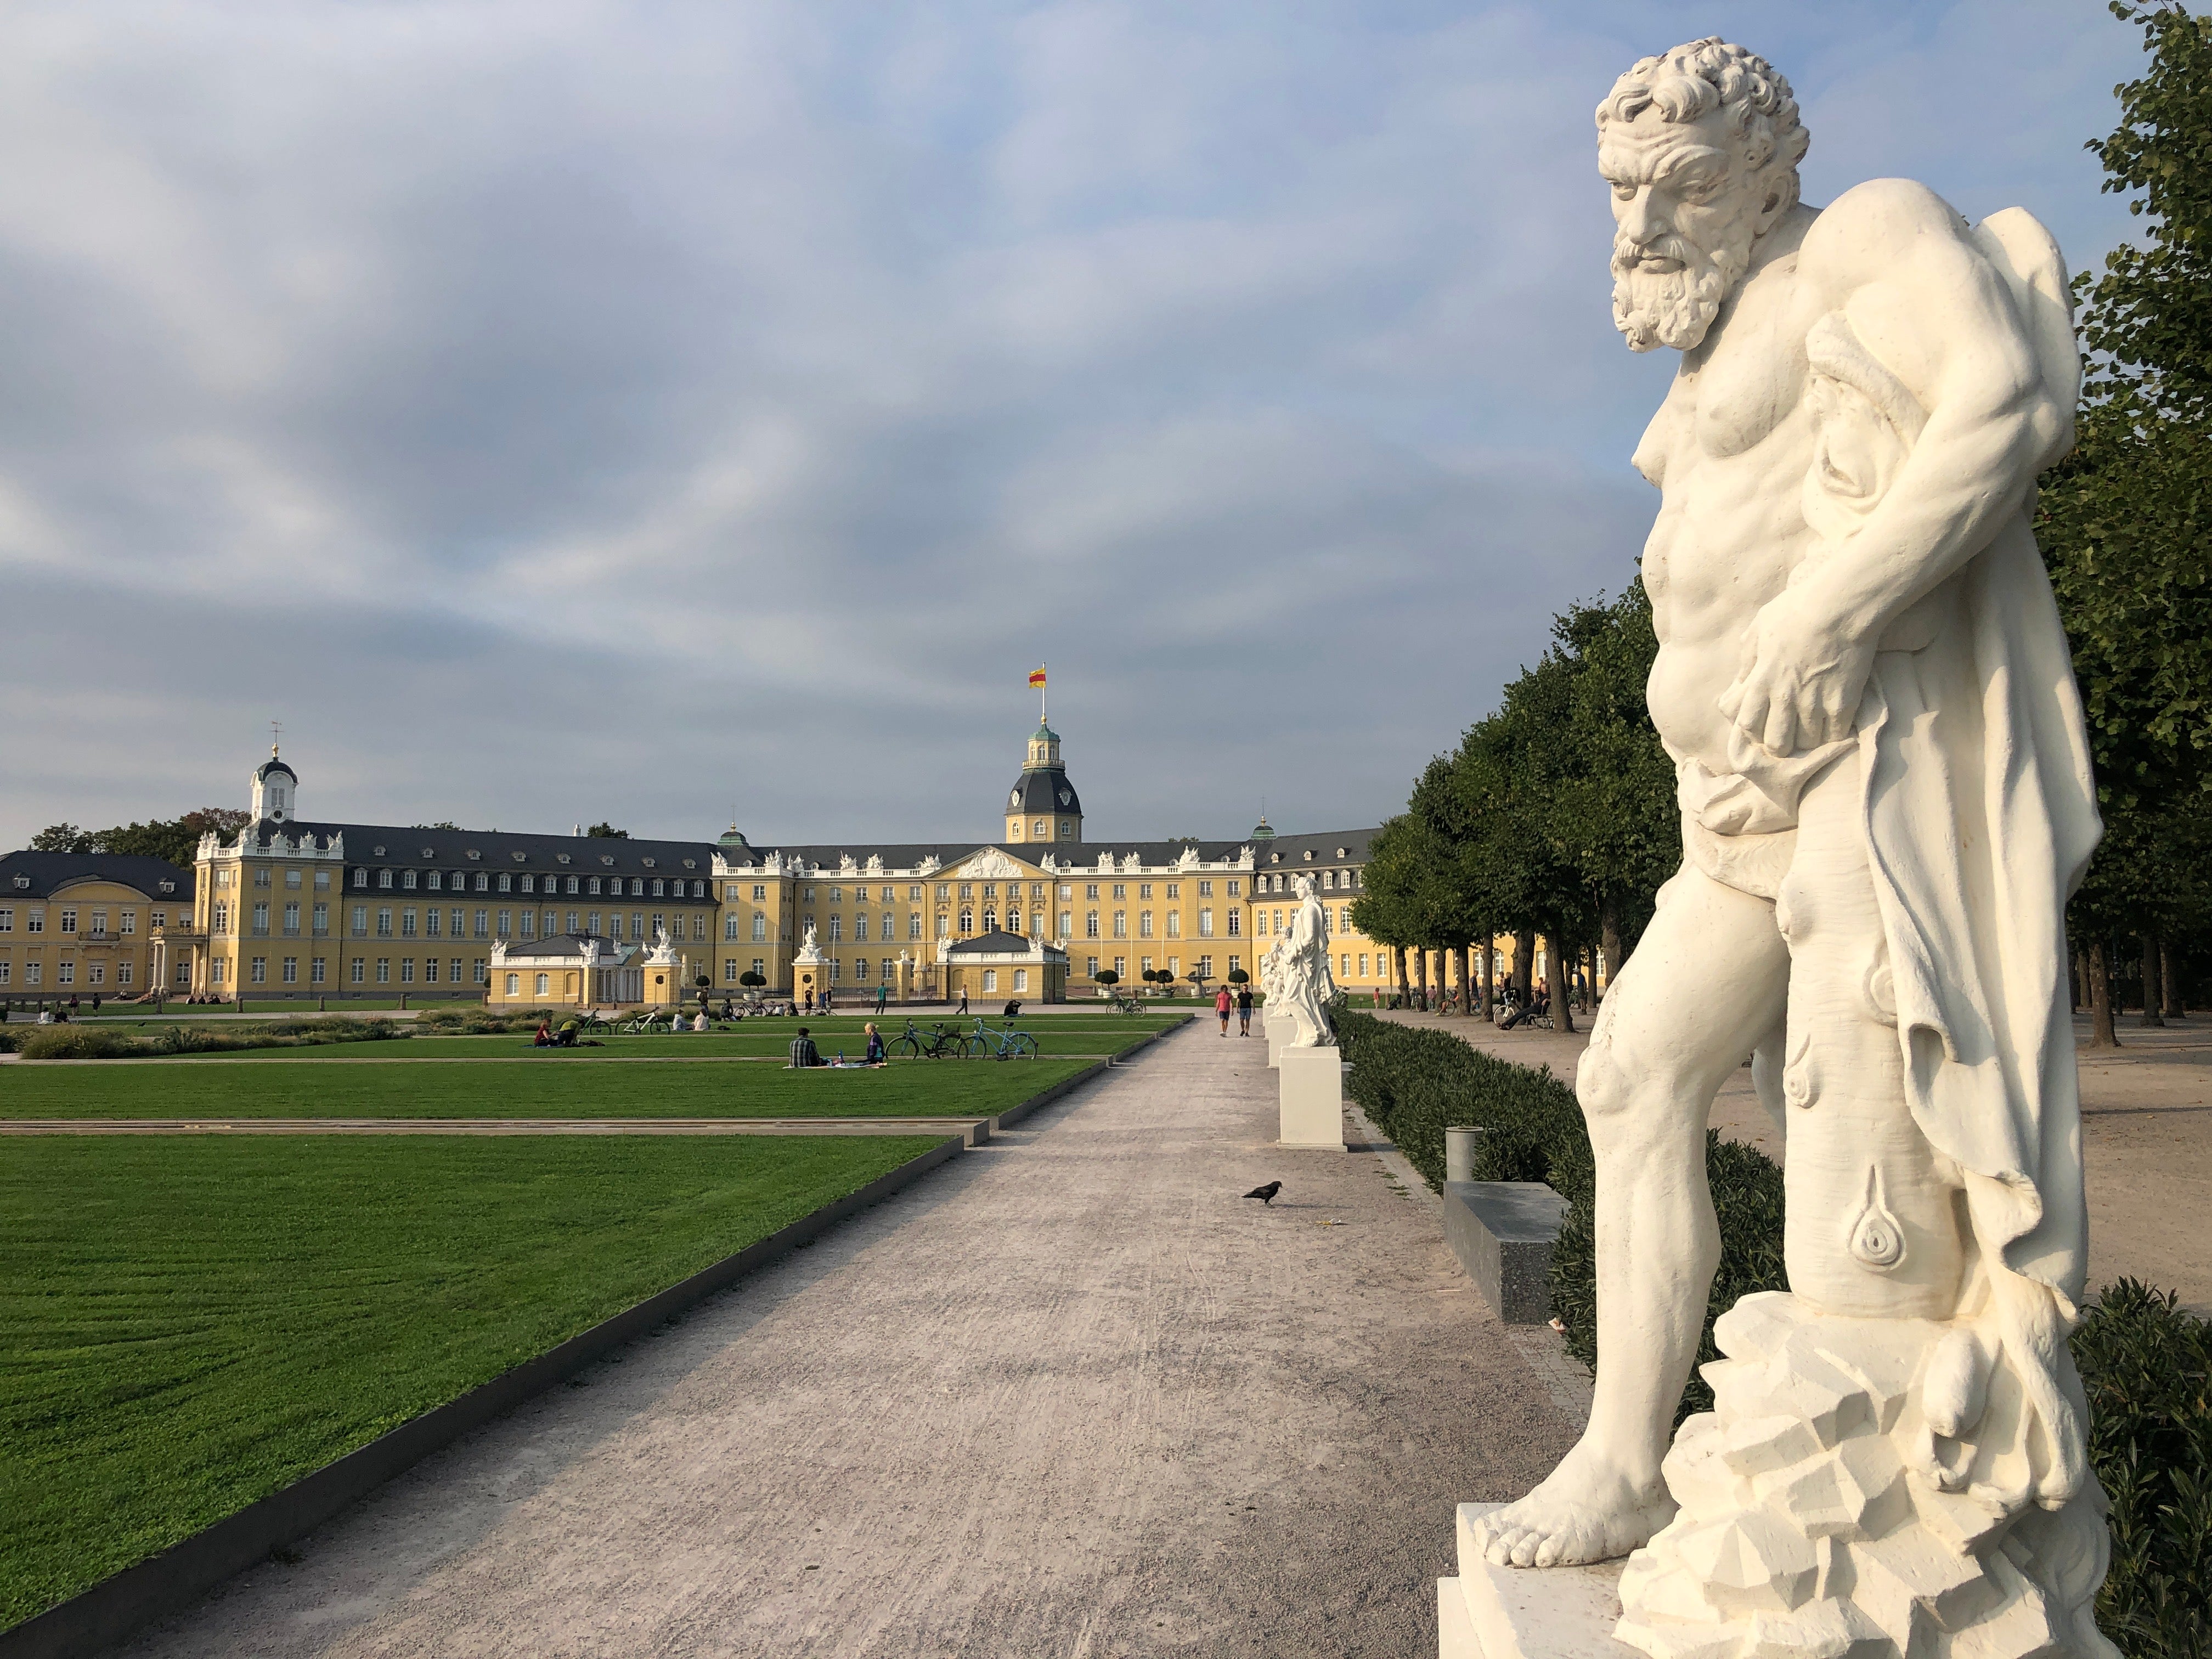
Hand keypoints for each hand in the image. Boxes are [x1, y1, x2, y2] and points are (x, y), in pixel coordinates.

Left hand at [1717, 587, 1874, 756]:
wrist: (1840, 607)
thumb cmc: (1797, 610)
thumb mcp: (1760, 626)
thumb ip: (1749, 655)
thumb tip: (1742, 677)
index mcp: (1762, 681)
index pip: (1748, 725)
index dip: (1754, 732)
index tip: (1763, 726)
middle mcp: (1785, 698)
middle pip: (1777, 744)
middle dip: (1780, 744)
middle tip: (1789, 735)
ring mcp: (1815, 703)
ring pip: (1807, 743)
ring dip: (1809, 739)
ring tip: (1814, 727)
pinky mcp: (1843, 703)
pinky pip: (1836, 735)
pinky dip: (1835, 733)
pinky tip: (1835, 721)